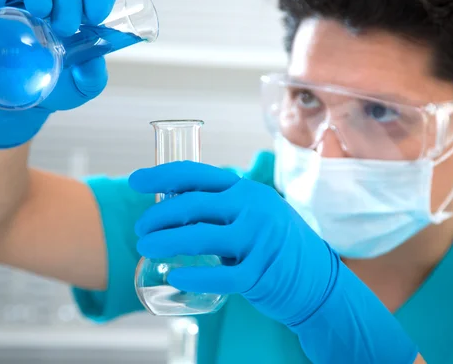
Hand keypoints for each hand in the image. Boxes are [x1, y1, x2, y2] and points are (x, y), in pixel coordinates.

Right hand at [0, 0, 117, 109]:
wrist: (30, 97)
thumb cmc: (64, 83)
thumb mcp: (85, 85)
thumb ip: (93, 75)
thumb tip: (92, 62)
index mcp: (87, 11)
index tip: (95, 16)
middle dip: (69, 1)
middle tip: (65, 28)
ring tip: (40, 14)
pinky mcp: (3, 6)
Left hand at [128, 161, 338, 326]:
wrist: (317, 278)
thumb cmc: (275, 243)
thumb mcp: (253, 213)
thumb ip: (221, 208)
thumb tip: (171, 207)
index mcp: (247, 190)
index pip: (197, 175)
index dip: (162, 175)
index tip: (134, 180)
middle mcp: (253, 208)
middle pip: (193, 204)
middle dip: (158, 215)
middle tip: (140, 229)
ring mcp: (259, 241)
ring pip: (200, 237)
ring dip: (166, 242)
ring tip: (145, 248)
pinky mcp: (261, 273)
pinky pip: (220, 276)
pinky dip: (193, 277)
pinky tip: (174, 277)